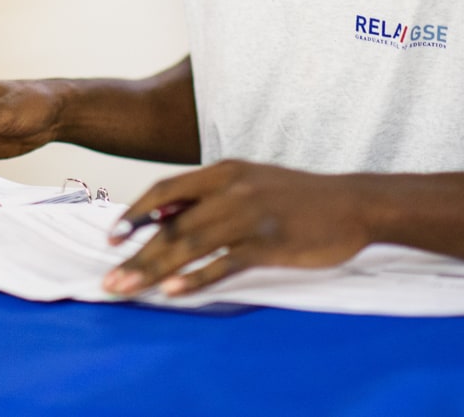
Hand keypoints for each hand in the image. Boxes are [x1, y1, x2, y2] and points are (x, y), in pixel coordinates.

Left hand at [102, 160, 371, 296]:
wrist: (354, 204)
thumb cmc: (299, 197)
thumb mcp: (251, 181)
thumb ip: (212, 194)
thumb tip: (165, 215)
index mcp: (224, 171)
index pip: (166, 190)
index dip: (135, 214)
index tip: (112, 238)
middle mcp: (231, 189)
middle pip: (172, 224)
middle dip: (136, 254)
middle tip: (110, 281)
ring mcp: (249, 215)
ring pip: (190, 244)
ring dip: (154, 269)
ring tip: (128, 289)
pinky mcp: (268, 242)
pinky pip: (224, 262)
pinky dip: (196, 278)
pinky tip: (174, 292)